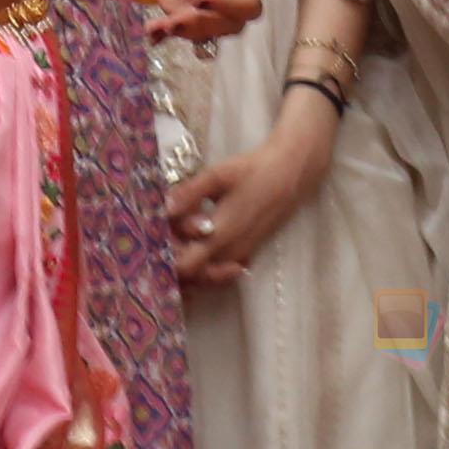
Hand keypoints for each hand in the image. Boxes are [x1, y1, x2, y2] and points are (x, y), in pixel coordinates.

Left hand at [146, 0, 265, 43]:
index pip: (248, 2)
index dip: (227, 5)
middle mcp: (239, 2)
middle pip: (232, 24)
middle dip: (205, 23)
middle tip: (179, 17)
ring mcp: (218, 16)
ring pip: (210, 33)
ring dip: (185, 31)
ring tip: (163, 24)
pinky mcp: (196, 24)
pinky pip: (186, 35)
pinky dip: (168, 35)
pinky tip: (154, 31)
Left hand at [166, 93, 335, 285]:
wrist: (291, 173)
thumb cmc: (253, 170)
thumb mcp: (218, 176)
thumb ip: (188, 194)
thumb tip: (161, 209)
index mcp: (219, 235)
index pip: (184, 267)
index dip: (167, 257)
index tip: (157, 238)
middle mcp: (229, 253)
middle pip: (192, 278)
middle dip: (175, 262)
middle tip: (166, 237)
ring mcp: (241, 255)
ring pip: (207, 277)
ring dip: (191, 265)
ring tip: (181, 240)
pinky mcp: (249, 252)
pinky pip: (222, 271)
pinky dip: (207, 266)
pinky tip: (199, 244)